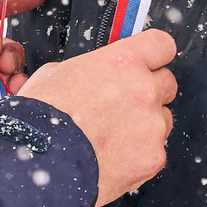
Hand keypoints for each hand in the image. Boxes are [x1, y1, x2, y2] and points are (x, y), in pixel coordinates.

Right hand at [6, 28, 176, 204]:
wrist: (39, 161)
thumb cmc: (41, 119)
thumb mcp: (55, 75)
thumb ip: (87, 70)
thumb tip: (90, 75)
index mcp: (122, 62)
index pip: (161, 45)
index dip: (153, 54)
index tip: (147, 61)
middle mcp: (144, 90)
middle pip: (167, 82)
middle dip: (148, 91)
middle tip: (122, 104)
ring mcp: (152, 126)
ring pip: (163, 119)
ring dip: (145, 125)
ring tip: (112, 137)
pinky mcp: (153, 157)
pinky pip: (155, 151)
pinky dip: (139, 154)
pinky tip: (112, 156)